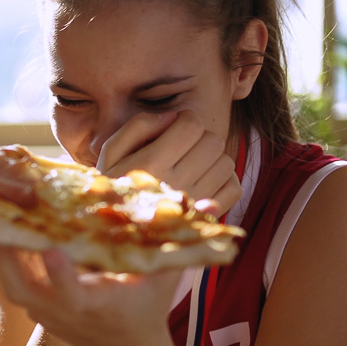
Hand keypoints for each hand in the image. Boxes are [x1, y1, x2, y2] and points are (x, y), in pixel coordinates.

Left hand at [0, 244, 180, 345]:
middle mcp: (63, 313)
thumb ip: (181, 245)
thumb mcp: (164, 280)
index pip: (73, 293)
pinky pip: (11, 281)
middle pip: (22, 287)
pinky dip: (3, 256)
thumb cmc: (146, 311)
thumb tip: (212, 207)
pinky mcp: (35, 310)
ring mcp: (45, 314)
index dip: (61, 274)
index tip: (51, 248)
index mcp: (94, 306)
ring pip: (9, 282)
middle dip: (5, 253)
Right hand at [98, 110, 240, 214]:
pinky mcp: (207, 216)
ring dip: (212, 158)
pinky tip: (205, 179)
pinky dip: (225, 180)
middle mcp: (176, 183)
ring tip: (191, 164)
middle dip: (200, 137)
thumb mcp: (111, 151)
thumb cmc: (114, 184)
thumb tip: (172, 116)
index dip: (186, 119)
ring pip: (226, 163)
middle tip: (184, 145)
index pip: (191, 126)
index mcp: (151, 164)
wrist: (116, 229)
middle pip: (213, 142)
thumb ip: (138, 126)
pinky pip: (234, 188)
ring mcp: (194, 202)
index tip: (176, 126)